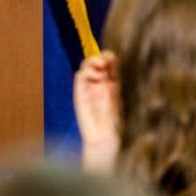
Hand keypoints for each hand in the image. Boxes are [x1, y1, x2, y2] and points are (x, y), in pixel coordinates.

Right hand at [73, 51, 120, 171]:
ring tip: (99, 69)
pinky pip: (80, 77)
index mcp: (111, 83)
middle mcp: (99, 83)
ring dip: (91, 64)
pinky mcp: (80, 93)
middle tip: (103, 62)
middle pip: (95, 62)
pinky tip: (94, 77)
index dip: (108, 57)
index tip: (110, 57)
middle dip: (98, 58)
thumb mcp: (116, 96)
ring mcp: (89, 87)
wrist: (103, 137)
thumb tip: (111, 61)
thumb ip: (112, 78)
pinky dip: (86, 73)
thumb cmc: (113, 121)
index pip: (108, 64)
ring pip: (86, 67)